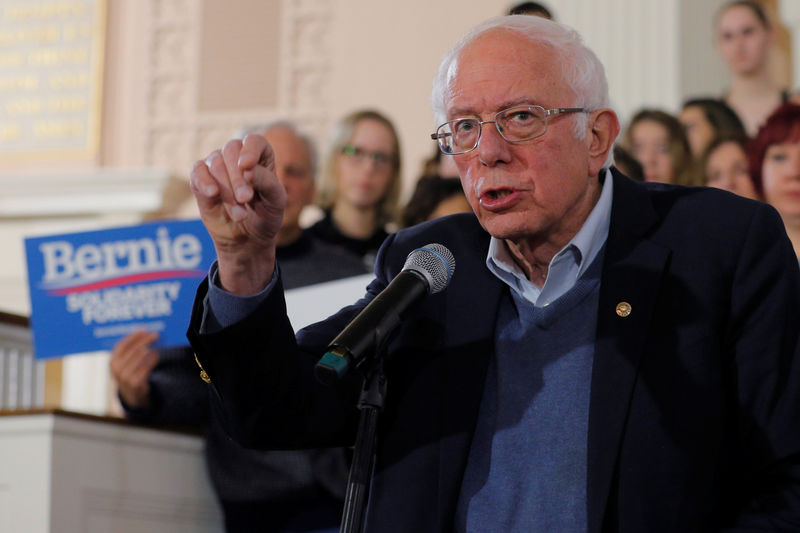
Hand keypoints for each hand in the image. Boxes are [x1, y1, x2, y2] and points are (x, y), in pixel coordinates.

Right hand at [110, 330, 158, 408]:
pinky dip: (152, 359)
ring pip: (141, 357)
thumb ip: (130, 349)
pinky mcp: (136, 383)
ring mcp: (125, 377)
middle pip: (133, 350)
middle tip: (155, 334)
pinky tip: (156, 354)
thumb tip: (143, 332)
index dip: (133, 336)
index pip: (122, 345)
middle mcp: (117, 369)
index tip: (144, 329)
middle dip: (145, 340)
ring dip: (150, 348)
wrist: (131, 394)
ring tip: (156, 343)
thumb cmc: (129, 372)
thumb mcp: (124, 362)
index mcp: (112, 361)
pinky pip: (146, 367)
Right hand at [189, 134, 286, 294]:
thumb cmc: (265, 217)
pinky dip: (204, 181)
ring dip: (227, 190)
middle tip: (245, 199)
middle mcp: (237, 157)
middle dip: (238, 177)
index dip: (250, 150)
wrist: (247, 240)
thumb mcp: (276, 203)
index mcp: (261, 158)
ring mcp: (218, 166)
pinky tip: (213, 193)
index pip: (254, 141)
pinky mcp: (201, 180)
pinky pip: (198, 171)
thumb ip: (268, 183)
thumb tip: (248, 169)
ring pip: (216, 163)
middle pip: (232, 150)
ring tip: (239, 213)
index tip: (247, 166)